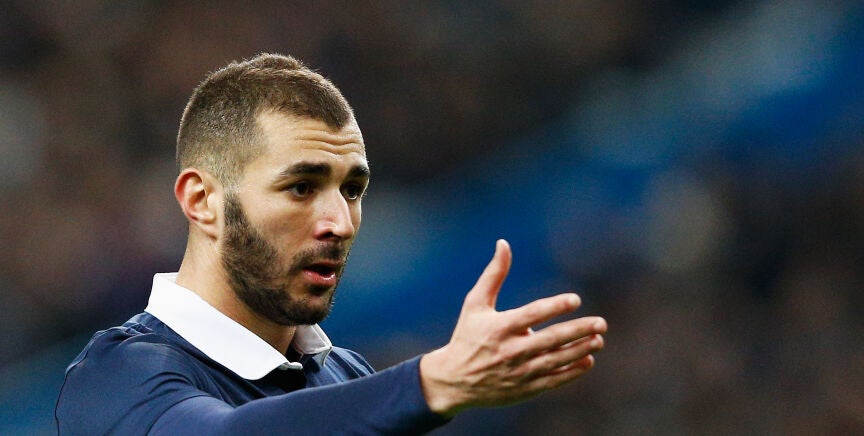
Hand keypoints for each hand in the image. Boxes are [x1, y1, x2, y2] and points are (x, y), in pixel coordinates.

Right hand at [419, 240, 606, 417]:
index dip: (555, 306)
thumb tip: (503, 243)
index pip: (532, 315)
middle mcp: (511, 351)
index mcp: (499, 328)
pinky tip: (588, 360)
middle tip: (600, 323)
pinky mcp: (524, 389)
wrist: (454, 381)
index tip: (575, 299)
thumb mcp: (475, 304)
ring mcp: (519, 372)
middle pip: (550, 340)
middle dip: (578, 331)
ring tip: (598, 340)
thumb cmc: (467, 336)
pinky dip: (572, 372)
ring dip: (580, 350)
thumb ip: (493, 275)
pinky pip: (553, 380)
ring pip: (556, 360)